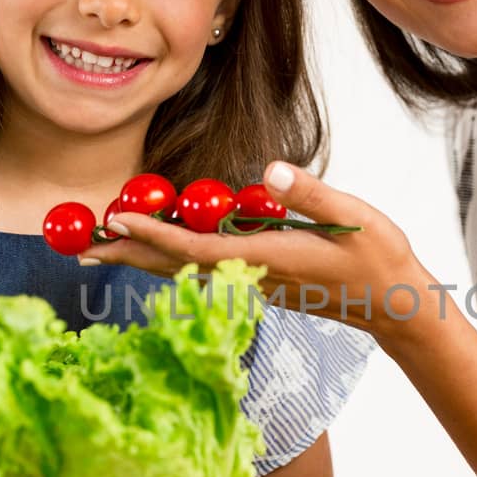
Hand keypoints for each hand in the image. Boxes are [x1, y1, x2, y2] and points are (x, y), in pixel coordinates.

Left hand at [82, 162, 431, 338]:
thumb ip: (310, 194)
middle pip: (178, 267)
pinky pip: (204, 272)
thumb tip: (269, 170)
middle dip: (129, 255)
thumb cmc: (380, 260)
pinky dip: (172, 260)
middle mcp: (254, 276)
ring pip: (186, 272)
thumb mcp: (355, 217)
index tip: (118, 220)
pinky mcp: (260, 282)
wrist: (397, 307)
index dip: (155, 235)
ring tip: (102, 247)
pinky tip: (154, 251)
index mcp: (271, 260)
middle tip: (80, 246)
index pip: (199, 250)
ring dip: (143, 259)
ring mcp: (255, 283)